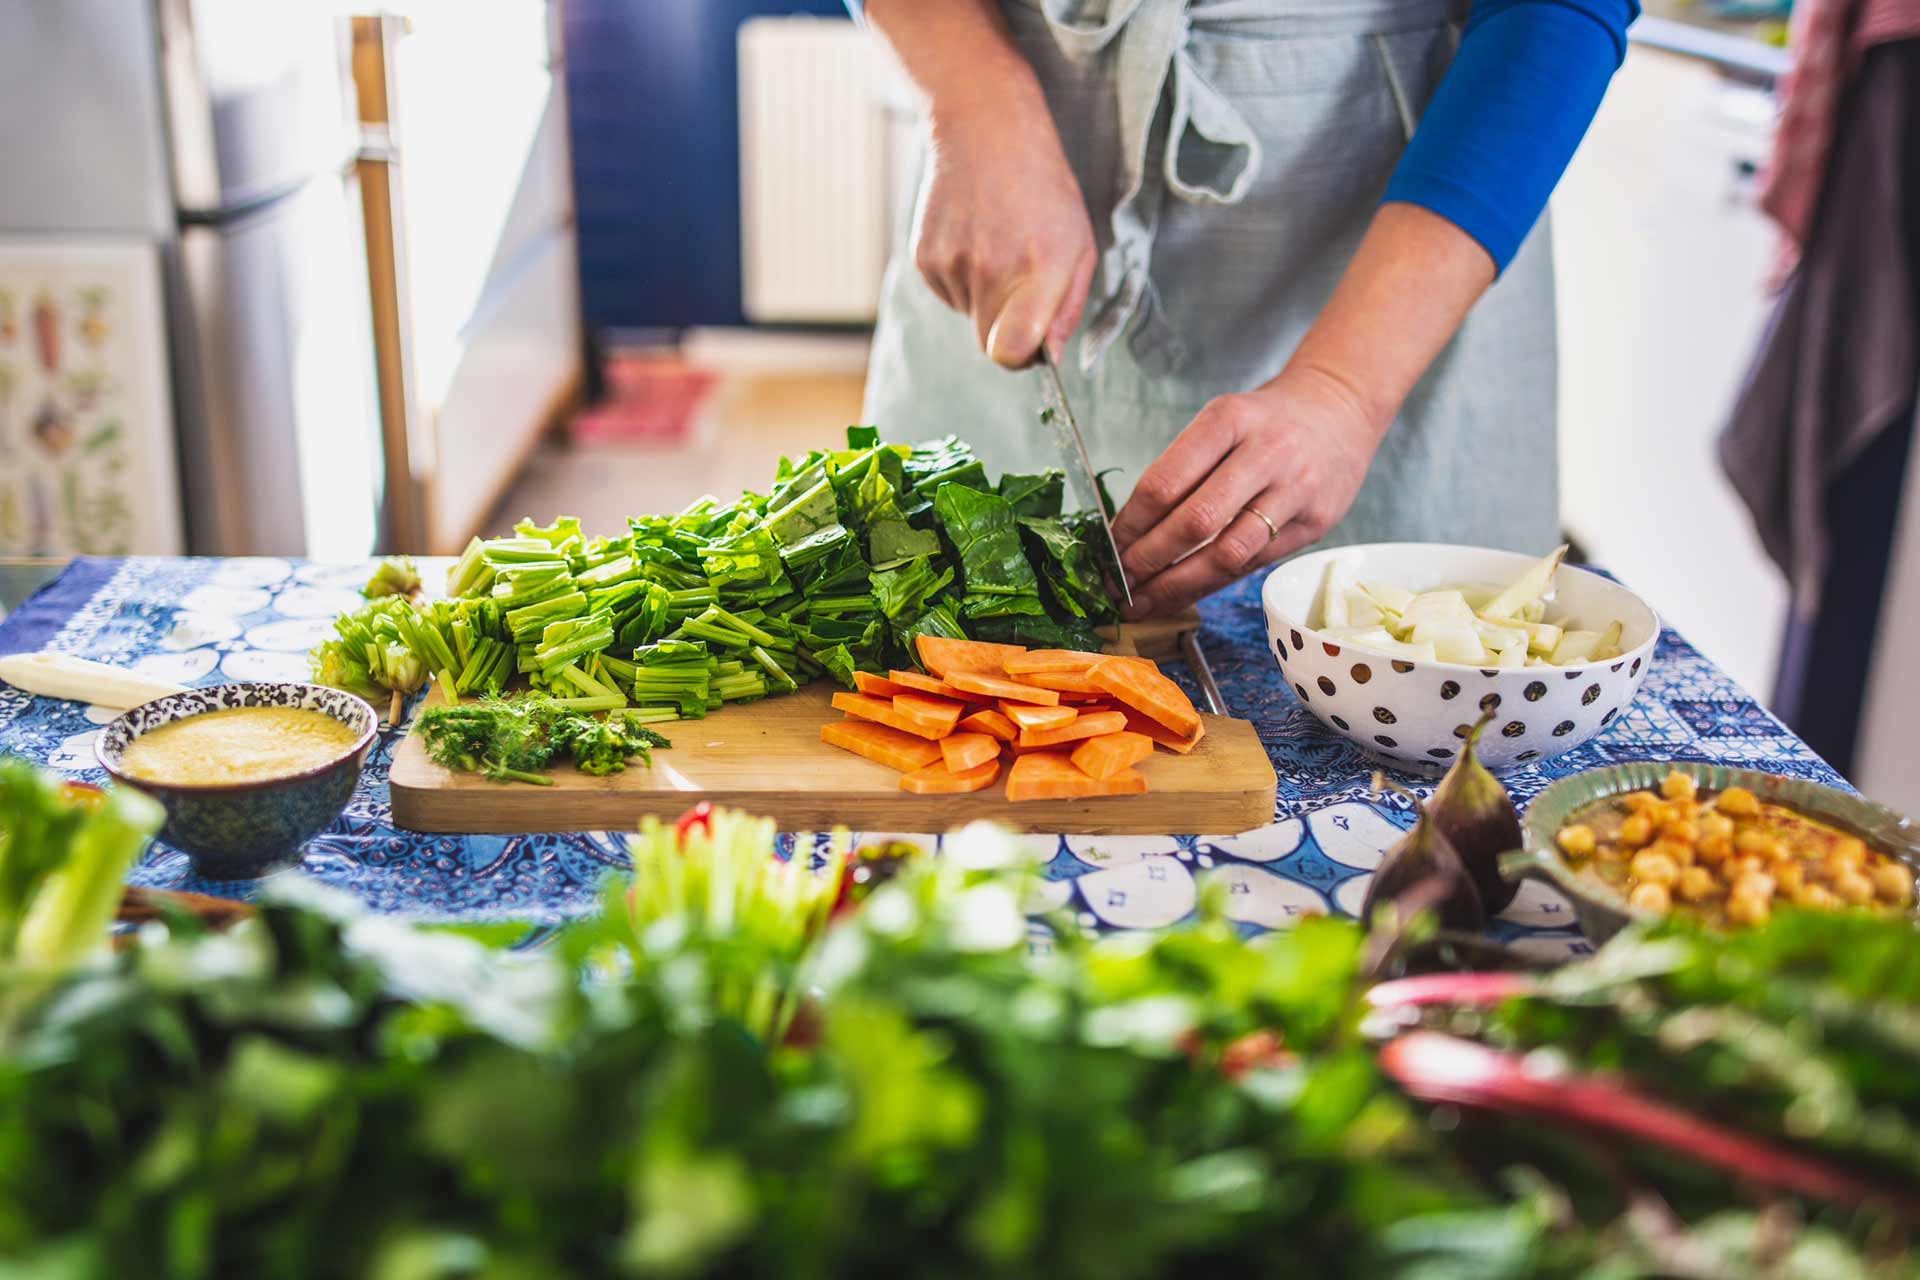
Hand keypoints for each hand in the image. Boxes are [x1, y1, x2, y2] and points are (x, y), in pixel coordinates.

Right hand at [913, 84, 1096, 366]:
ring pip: (970, 317)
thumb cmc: (1043, 188)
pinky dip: (963, 278)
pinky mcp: (924, 258)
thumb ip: (1067, 307)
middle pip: (990, 344)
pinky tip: (974, 236)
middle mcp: (991, 268)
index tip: (1032, 344)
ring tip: (997, 244)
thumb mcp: (1079, 241)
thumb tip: (1049, 355)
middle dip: (1008, 327)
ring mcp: (952, 262)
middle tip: (1021, 282)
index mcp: (1039, 266)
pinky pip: (949, 295)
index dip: (1021, 358)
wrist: (984, 128)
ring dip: (986, 296)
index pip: (1010, 352)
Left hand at [1110, 364, 1386, 617]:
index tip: (1108, 549)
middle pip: (1195, 522)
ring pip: (1228, 553)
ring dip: (1179, 584)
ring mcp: (1294, 491)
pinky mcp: (1314, 523)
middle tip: (1118, 584)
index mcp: (1228, 421)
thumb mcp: (1221, 421)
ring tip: (1145, 601)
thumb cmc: (1265, 421)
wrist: (1340, 408)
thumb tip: (1130, 531)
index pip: (1166, 482)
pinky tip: (1185, 593)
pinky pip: (1254, 563)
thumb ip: (1183, 469)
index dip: (1131, 524)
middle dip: (1148, 561)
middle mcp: (1265, 454)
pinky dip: (1213, 582)